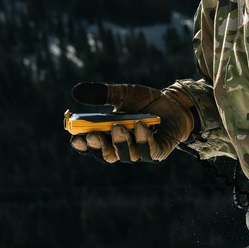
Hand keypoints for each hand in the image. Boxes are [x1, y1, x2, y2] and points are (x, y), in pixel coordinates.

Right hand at [68, 82, 195, 163]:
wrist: (174, 102)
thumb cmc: (145, 101)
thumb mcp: (122, 94)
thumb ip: (102, 94)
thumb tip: (75, 92)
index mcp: (109, 137)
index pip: (92, 146)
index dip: (82, 145)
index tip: (74, 138)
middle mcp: (123, 148)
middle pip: (106, 155)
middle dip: (98, 147)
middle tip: (92, 135)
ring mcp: (141, 151)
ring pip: (127, 155)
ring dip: (121, 142)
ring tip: (118, 126)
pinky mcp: (159, 151)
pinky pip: (149, 151)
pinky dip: (144, 140)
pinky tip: (140, 126)